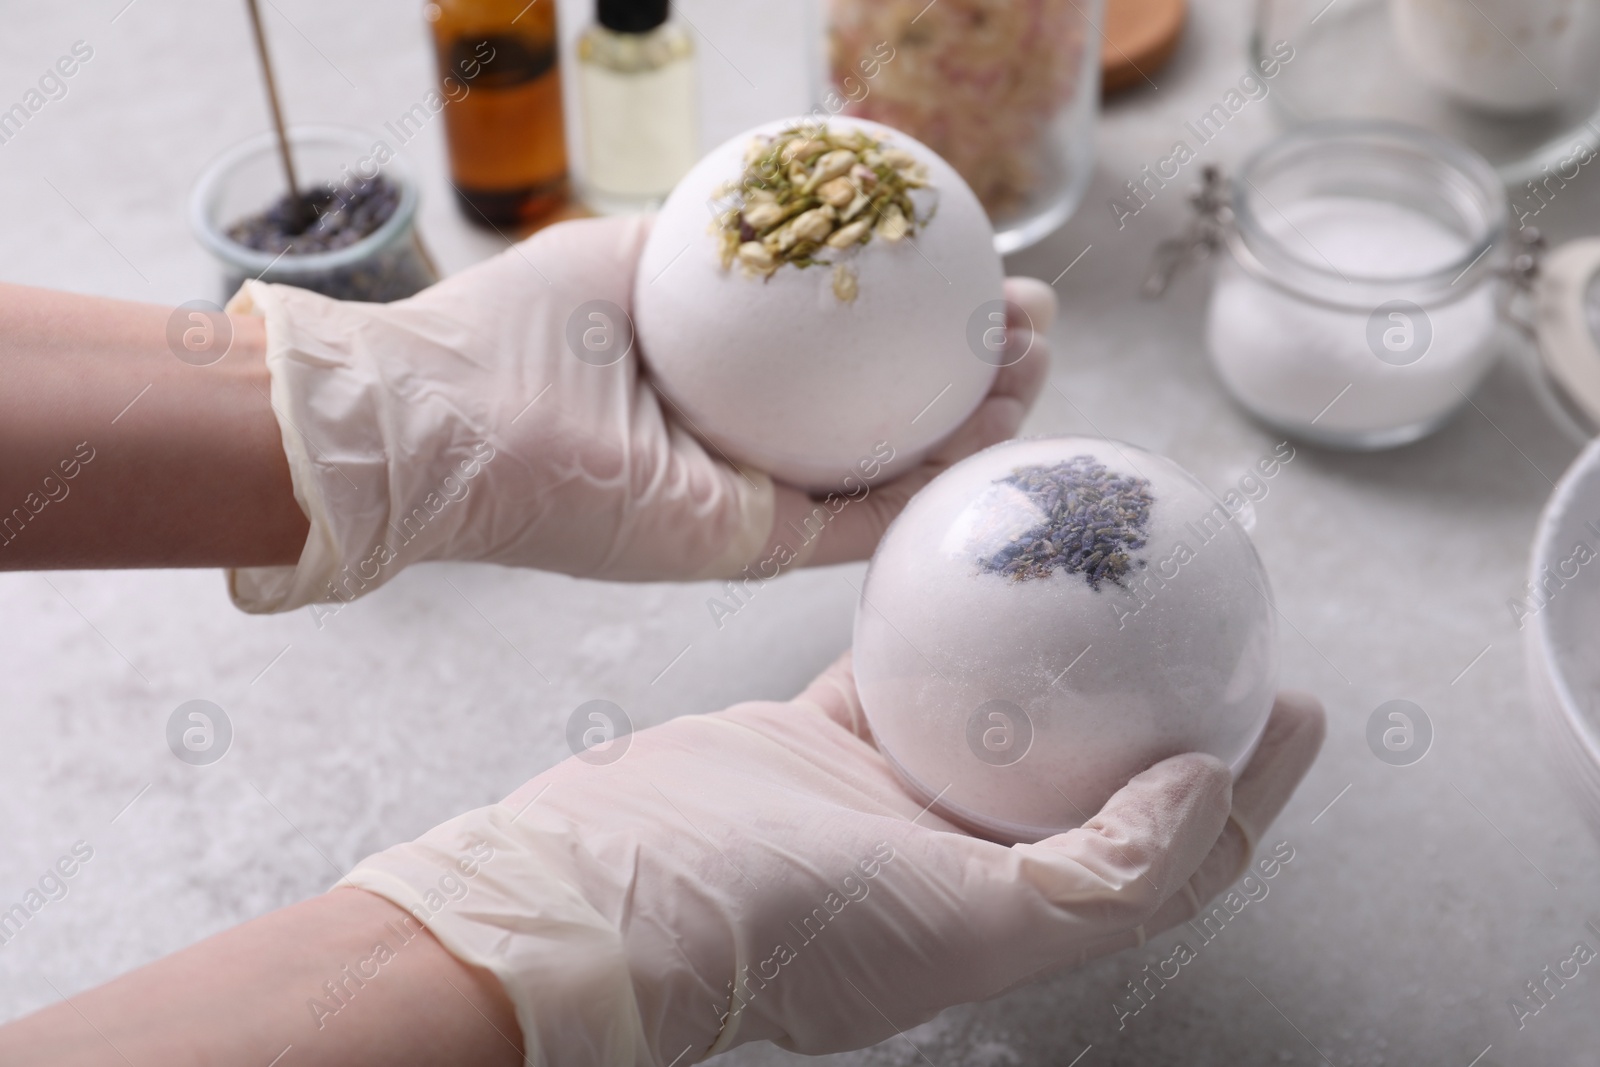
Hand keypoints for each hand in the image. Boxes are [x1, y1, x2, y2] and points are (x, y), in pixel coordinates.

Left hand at [228, 217, 1051, 612]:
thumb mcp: (631, 254)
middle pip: (886, 412)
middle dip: (969, 366)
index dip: (917, 315)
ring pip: (894, 466)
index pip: (843, 355)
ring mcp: (756, 502)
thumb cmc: (517, 331)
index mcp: (721, 386)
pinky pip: (868, 511)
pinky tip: (998, 420)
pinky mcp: (755, 545)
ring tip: (1034, 355)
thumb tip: (781, 207)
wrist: (452, 421)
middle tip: (1027, 316)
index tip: (973, 266)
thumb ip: (710, 243)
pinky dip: (938, 471)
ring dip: (976, 416)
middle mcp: (747, 447)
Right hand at [343, 655, 1324, 1065]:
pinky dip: (945, 611)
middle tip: (1216, 615)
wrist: (605, 893)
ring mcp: (890, 794)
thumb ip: (1102, 874)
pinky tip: (976, 551)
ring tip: (1111, 568)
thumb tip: (1212, 789)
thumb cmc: (773, 928)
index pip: (1166, 856)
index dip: (1249, 789)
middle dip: (1167, 701)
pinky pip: (909, 658)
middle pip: (1097, 771)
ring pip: (1004, 705)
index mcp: (1009, 914)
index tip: (1298, 702)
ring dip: (1063, 648)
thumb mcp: (961, 923)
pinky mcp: (825, 735)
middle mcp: (961, 856)